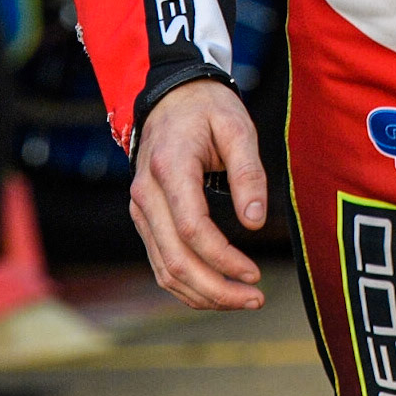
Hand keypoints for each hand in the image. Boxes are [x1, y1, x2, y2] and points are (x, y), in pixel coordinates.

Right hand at [130, 79, 267, 310]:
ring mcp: (140, 210)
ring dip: (203, 293)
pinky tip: (218, 289)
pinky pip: (161, 262)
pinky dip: (188, 284)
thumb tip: (255, 222)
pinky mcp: (145, 219)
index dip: (224, 258)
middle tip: (255, 298)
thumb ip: (248, 173)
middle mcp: (146, 195)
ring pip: (164, 270)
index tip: (255, 274)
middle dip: (216, 288)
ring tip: (243, 299)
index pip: (192, 228)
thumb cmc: (209, 109)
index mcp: (169, 168)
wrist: (171, 96)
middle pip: (175, 260)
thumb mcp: (237, 127)